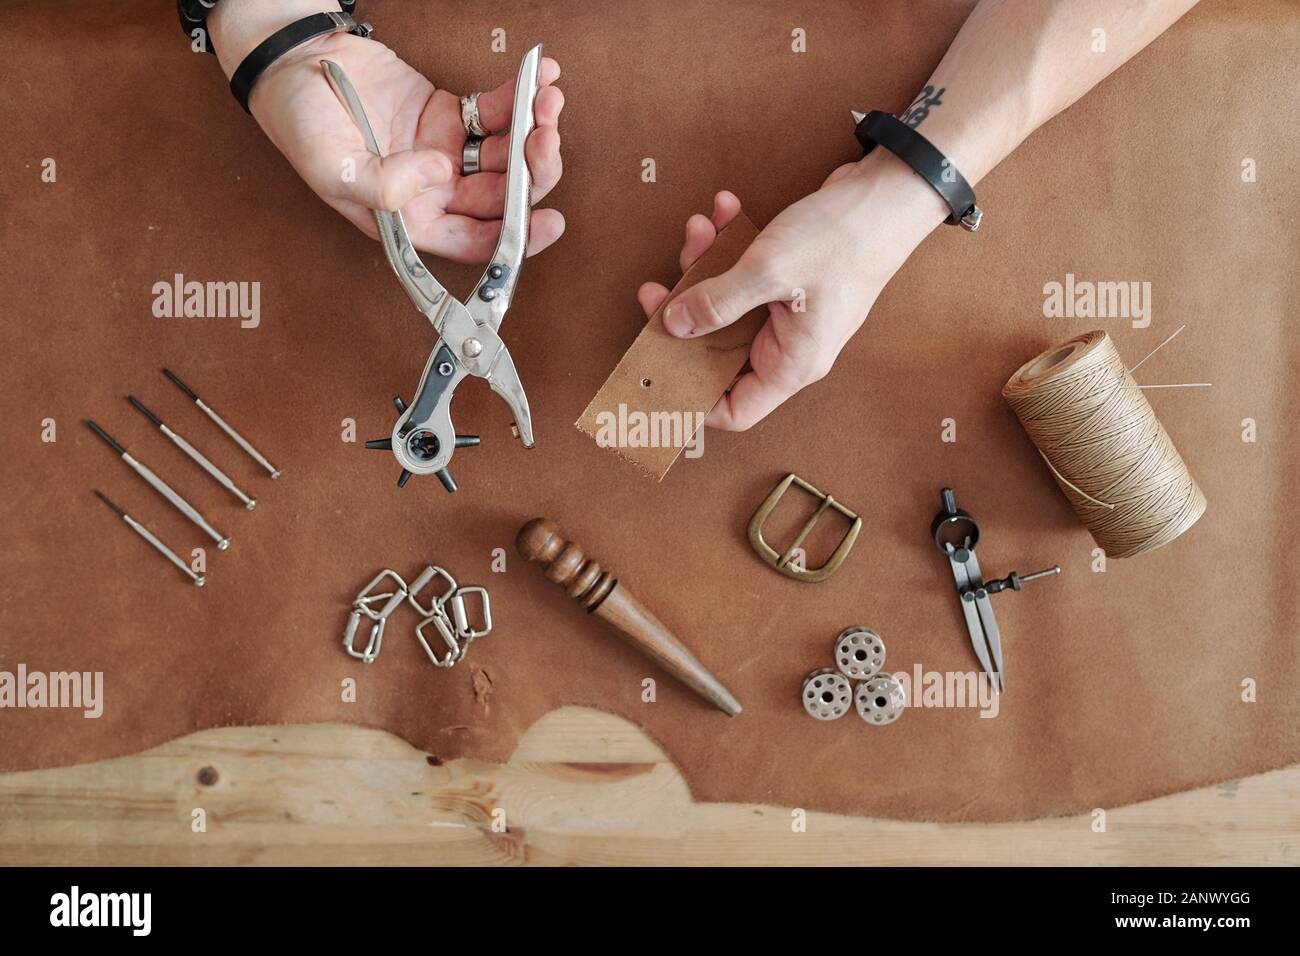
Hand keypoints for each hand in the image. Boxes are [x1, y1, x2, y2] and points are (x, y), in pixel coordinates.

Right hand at [210, 3, 563, 263]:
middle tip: (545, 137)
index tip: (549, 222)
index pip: (474, 240)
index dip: (516, 237)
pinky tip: (539, 80)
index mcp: (410, 220)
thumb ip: (384, 185)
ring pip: (507, 155)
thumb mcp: (333, 166)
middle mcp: (434, 193)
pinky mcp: (450, 115)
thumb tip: (440, 175)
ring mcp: (445, 153)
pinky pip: (495, 113)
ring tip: (546, 100)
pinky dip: (519, 98)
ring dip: (533, 131)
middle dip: (533, 171)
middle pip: (502, 197)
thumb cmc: (301, 123)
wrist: (292, 62)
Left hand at [643, 155, 946, 429]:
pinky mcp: (789, 281)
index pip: (735, 409)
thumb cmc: (843, 240)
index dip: (694, 400)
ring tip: (698, 229)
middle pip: (719, 352)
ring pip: (727, 306)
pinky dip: (728, 244)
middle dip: (687, 317)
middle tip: (657, 291)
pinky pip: (744, 275)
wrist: (889, 193)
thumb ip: (716, 303)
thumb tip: (673, 324)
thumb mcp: (768, 272)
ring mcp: (790, 313)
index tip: (659, 373)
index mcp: (791, 363)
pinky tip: (724, 210)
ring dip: (705, 267)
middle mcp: (790, 346)